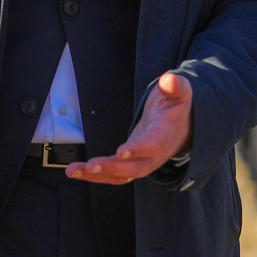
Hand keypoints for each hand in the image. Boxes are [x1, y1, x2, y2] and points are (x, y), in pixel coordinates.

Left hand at [66, 72, 192, 183]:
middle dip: (112, 168)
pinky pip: (113, 175)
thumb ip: (175, 86)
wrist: (182, 127)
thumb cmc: (176, 108)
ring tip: (74, 170)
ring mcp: (142, 162)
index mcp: (165, 135)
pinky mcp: (130, 164)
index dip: (138, 149)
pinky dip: (94, 175)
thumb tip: (169, 80)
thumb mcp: (180, 93)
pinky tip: (76, 171)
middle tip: (91, 165)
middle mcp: (154, 155)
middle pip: (135, 168)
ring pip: (121, 176)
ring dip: (97, 175)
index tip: (121, 152)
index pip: (152, 145)